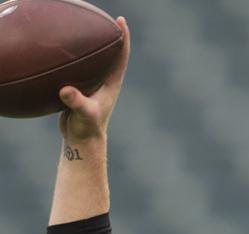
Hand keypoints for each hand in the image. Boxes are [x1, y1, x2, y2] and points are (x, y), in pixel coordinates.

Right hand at [58, 16, 130, 142]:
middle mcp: (105, 82)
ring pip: (95, 61)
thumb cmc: (87, 128)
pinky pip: (80, 68)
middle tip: (105, 18)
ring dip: (92, 46)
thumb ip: (77, 102)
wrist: (81, 140)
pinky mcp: (82, 88)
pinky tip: (64, 51)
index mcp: (111, 84)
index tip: (121, 21)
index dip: (123, 38)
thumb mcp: (83, 114)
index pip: (120, 57)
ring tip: (86, 28)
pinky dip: (75, 58)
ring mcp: (94, 85)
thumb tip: (66, 91)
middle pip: (110, 54)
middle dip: (109, 36)